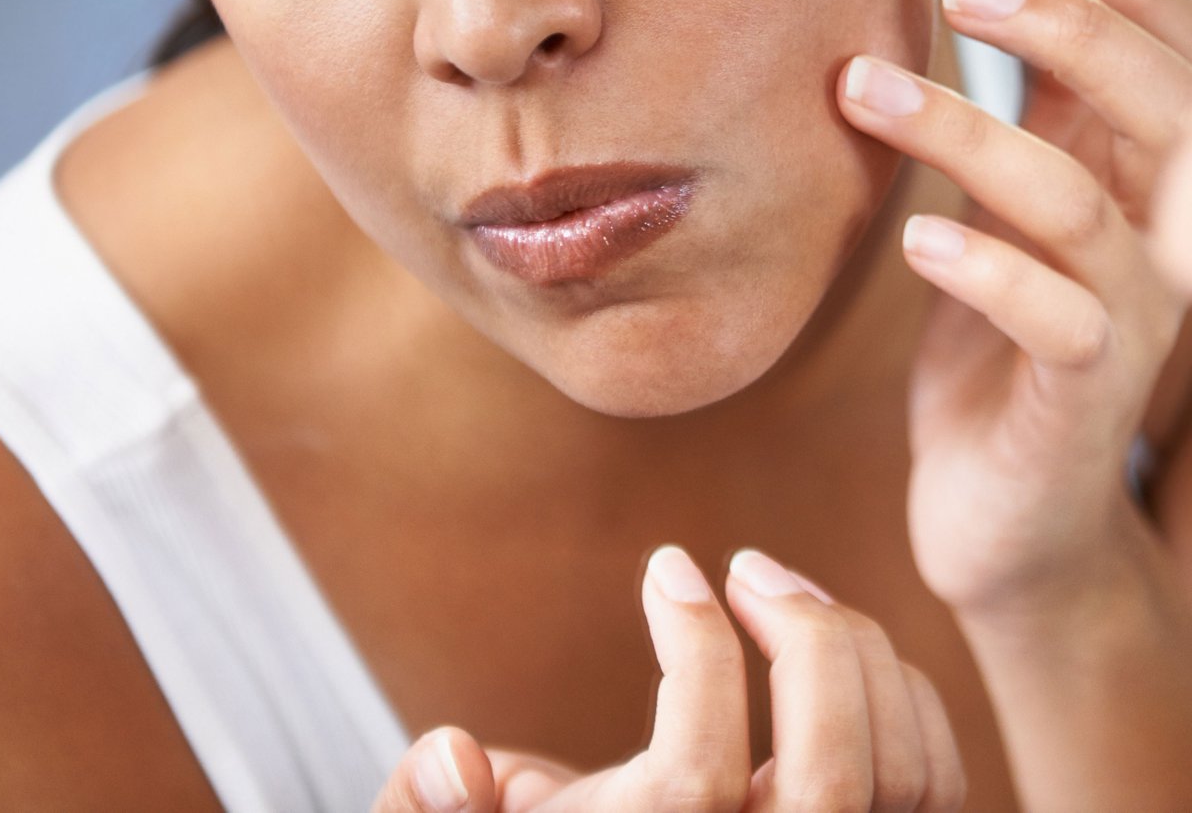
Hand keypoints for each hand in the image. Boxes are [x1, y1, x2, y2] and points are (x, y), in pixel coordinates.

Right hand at [371, 546, 965, 811]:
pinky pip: (934, 780)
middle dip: (803, 642)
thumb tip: (457, 756)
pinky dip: (901, 689)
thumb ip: (420, 803)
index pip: (696, 777)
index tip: (666, 565)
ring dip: (854, 649)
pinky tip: (836, 644)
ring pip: (899, 774)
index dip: (690, 651)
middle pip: (830, 775)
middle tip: (746, 566)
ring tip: (782, 590)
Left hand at [838, 0, 1191, 617]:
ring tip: (859, 87)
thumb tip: (1025, 7)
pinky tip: (916, 236)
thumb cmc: (1000, 364)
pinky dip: (988, 269)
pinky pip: (1056, 319)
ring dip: (970, 134)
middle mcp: (1164, 255)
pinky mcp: (1080, 399)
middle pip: (1166, 114)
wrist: (1006, 516)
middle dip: (1072, 33)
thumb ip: (1032, 134)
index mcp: (1146, 201)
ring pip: (1079, 205)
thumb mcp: (1009, 230)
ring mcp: (1131, 327)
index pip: (1173, 69)